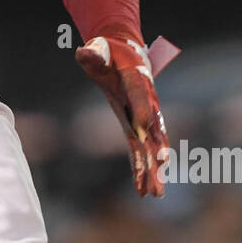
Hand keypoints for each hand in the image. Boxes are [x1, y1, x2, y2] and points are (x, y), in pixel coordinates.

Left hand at [75, 36, 170, 197]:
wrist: (123, 51)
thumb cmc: (109, 50)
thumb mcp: (98, 48)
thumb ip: (94, 52)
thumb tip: (84, 53)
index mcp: (137, 79)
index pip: (141, 96)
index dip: (142, 110)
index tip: (142, 129)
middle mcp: (146, 101)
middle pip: (152, 131)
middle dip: (155, 156)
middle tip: (158, 176)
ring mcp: (145, 115)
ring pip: (152, 145)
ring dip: (154, 170)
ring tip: (156, 194)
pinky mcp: (138, 124)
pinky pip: (142, 147)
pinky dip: (144, 166)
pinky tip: (143, 188)